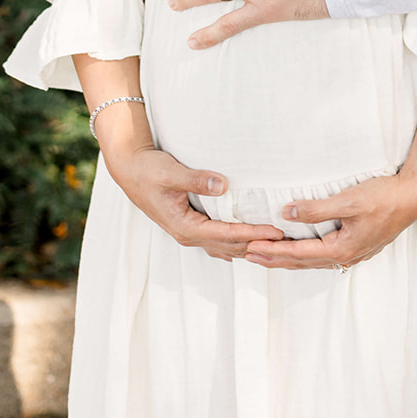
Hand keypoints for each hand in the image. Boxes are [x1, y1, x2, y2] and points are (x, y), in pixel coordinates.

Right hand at [102, 141, 285, 262]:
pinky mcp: (190, 225)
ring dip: (248, 245)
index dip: (252, 234)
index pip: (227, 235)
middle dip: (257, 243)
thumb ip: (197, 180)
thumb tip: (223, 185)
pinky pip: (218, 240)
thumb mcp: (172, 173)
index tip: (275, 232)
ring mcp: (189, 233)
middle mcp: (188, 235)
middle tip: (286, 240)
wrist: (130, 170)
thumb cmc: (150, 171)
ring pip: (225, 247)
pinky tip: (250, 240)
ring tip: (274, 244)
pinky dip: (236, 241)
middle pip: (230, 246)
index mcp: (185, 227)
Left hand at [243, 167, 416, 271]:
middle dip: (275, 259)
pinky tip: (305, 248)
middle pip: (302, 262)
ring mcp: (355, 252)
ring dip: (290, 257)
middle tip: (249, 256)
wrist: (416, 195)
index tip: (249, 249)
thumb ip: (316, 209)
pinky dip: (308, 252)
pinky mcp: (360, 244)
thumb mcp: (349, 200)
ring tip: (270, 254)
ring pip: (314, 259)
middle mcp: (346, 256)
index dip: (271, 251)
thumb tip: (286, 212)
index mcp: (341, 249)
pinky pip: (326, 253)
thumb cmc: (385, 196)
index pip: (297, 254)